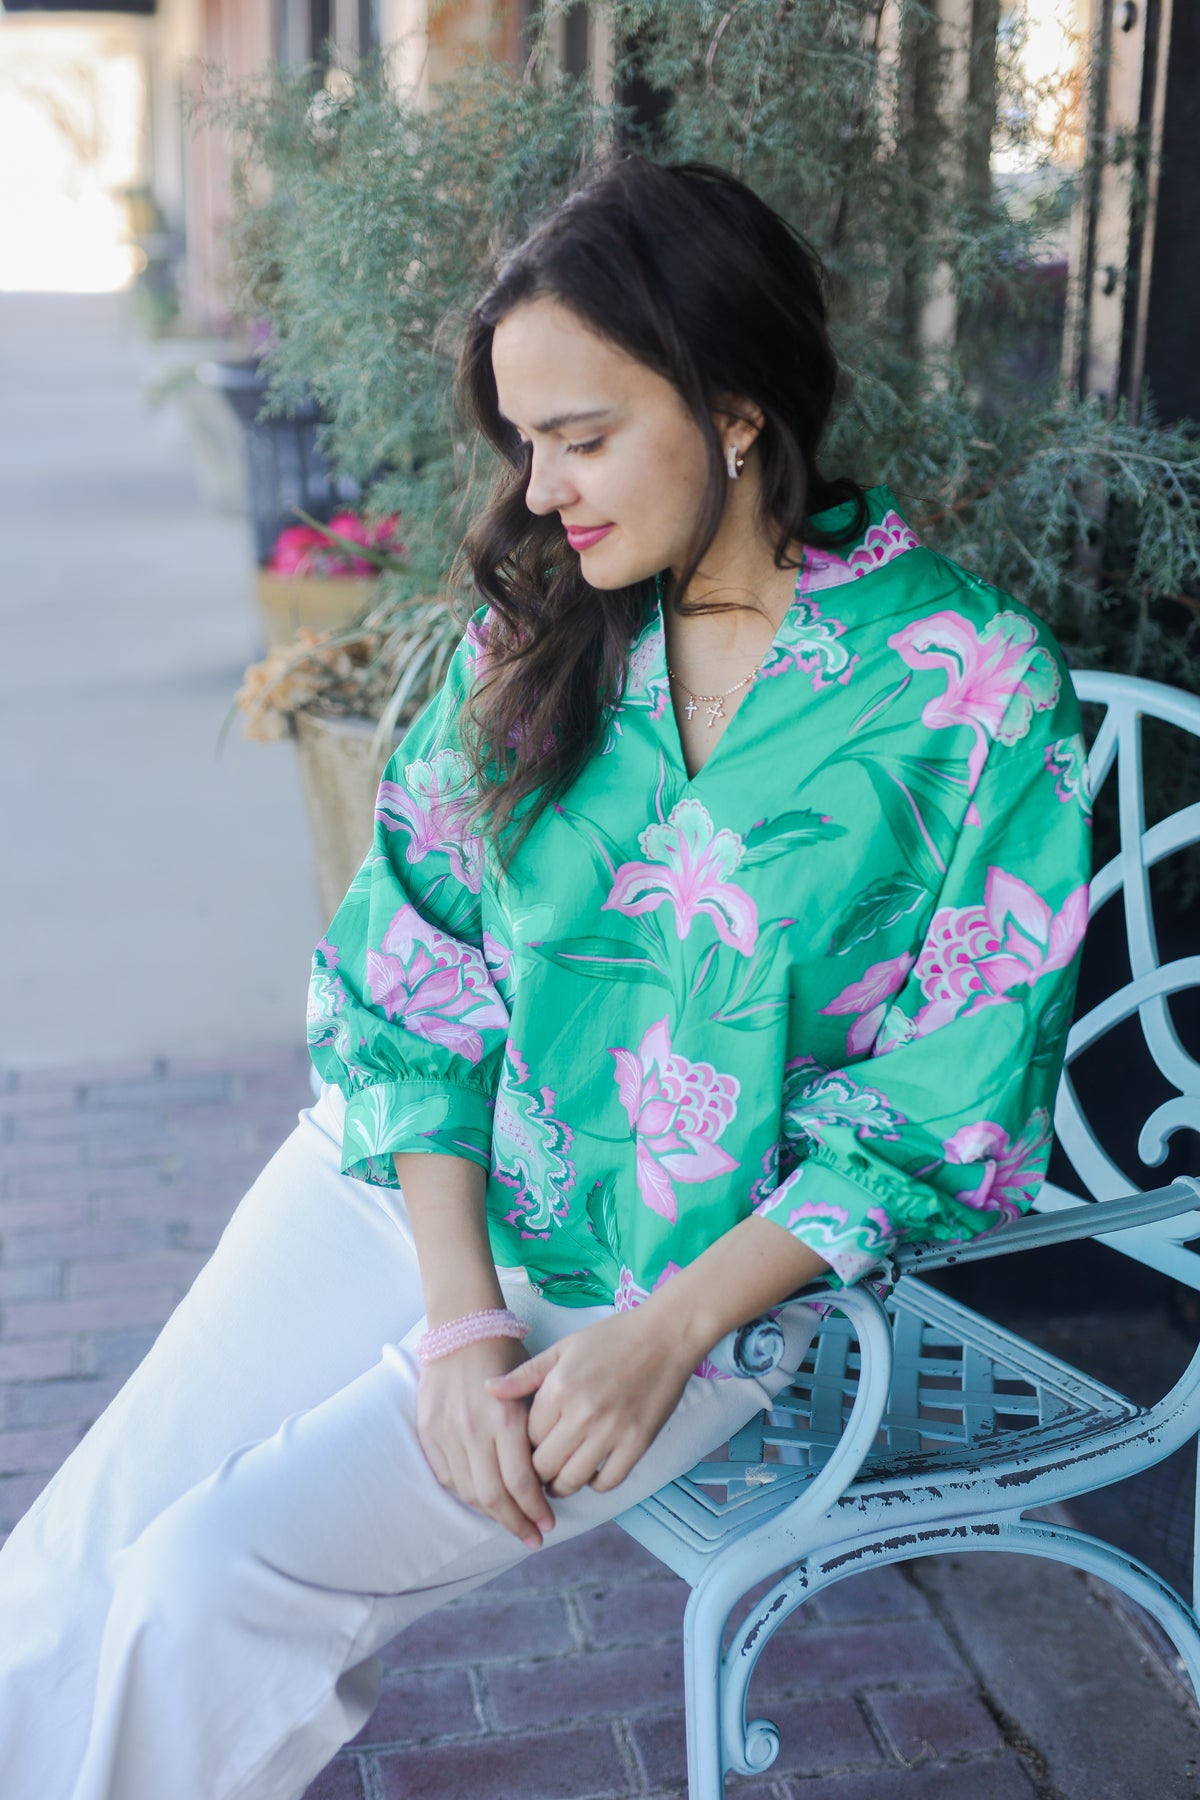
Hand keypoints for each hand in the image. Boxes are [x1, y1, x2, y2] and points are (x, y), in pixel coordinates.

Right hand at [417, 1335, 555, 1548]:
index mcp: (504, 1418)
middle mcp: (474, 1429)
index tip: (548, 1524)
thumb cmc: (504, 1356)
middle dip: (516, 1522)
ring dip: (491, 1514)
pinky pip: (447, 1476)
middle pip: (494, 1495)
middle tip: (532, 1536)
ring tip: (510, 1524)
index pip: (520, 1481)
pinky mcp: (428, 1431)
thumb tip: (546, 1476)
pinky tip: (483, 1500)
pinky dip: (466, 1493)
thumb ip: (536, 1431)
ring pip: (468, 1491)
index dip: (535, 1509)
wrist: (462, 1329)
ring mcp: (447, 1432)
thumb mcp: (531, 1386)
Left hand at [484, 1308, 695, 1498]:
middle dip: (538, 1471)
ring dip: (562, 1484)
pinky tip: (592, 1471)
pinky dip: (595, 1483)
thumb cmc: (612, 1338)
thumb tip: (487, 1390)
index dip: (525, 1444)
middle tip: (541, 1468)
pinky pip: (608, 1482)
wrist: (665, 1336)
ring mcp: (612, 1432)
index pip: (527, 1437)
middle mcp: (583, 1413)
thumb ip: (524, 1374)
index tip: (530, 1445)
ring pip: (572, 1480)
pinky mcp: (638, 1444)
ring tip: (560, 1476)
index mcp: (560, 1388)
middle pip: (544, 1466)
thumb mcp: (563, 1348)